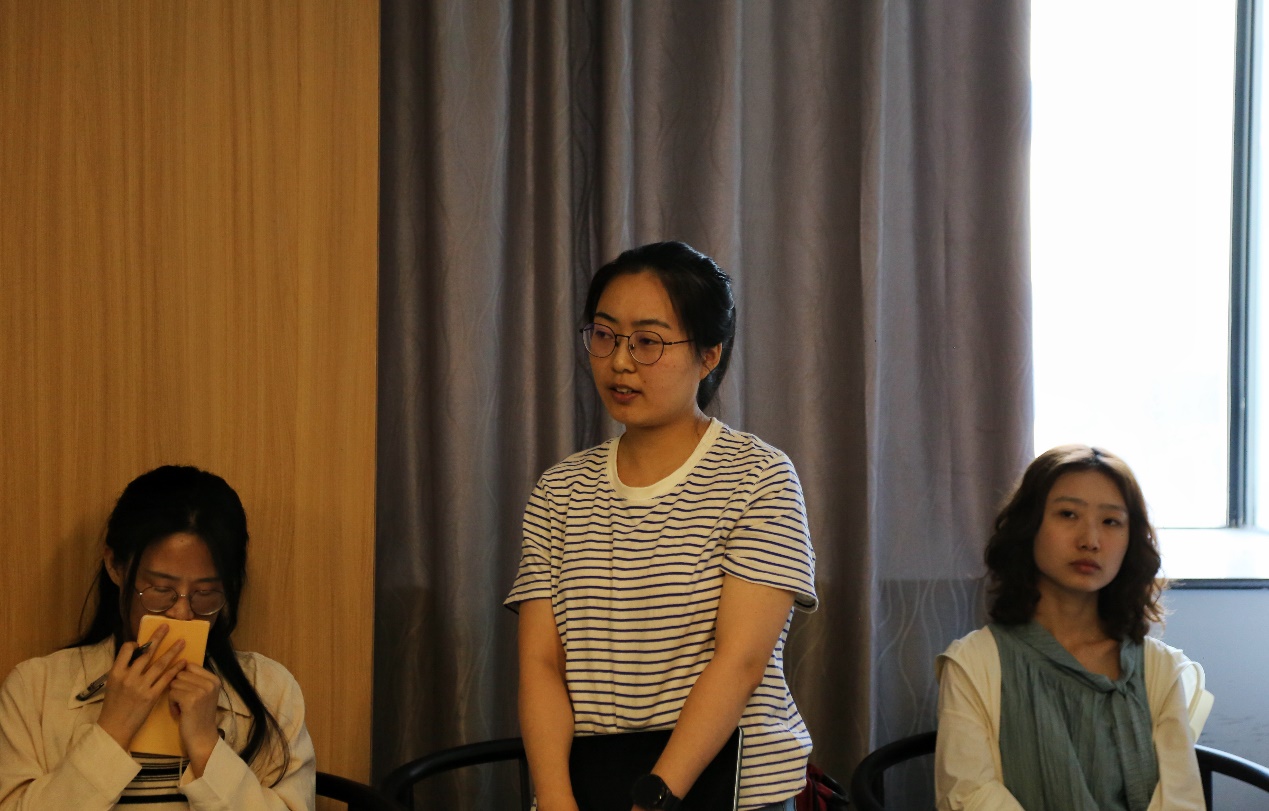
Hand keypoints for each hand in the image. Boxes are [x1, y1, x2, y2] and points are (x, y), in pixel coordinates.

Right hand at [96, 626, 186, 750]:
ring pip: (159, 664)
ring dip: (172, 651)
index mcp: (115, 673)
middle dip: (157, 638)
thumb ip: (124, 670)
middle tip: (167, 626)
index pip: (126, 650)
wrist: (115, 728)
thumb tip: (137, 656)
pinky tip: (183, 662)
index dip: (134, 644)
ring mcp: (141, 686)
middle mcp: (128, 677)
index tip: (141, 642)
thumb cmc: (113, 706)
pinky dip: (176, 669)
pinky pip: (166, 679)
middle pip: (146, 653)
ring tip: (182, 641)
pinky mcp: (151, 696)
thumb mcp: (112, 685)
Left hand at [169, 662, 221, 776]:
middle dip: (177, 687)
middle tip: (185, 702)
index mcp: (214, 679)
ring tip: (182, 708)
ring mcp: (202, 690)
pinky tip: (179, 712)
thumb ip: (195, 679)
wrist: (202, 737)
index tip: (189, 692)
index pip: (190, 665)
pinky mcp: (191, 699)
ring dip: (173, 696)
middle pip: (180, 674)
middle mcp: (210, 682)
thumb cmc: (199, 716)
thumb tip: (179, 663)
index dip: (184, 678)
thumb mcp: (203, 693)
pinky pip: (171, 693)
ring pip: (174, 683)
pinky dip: (172, 704)